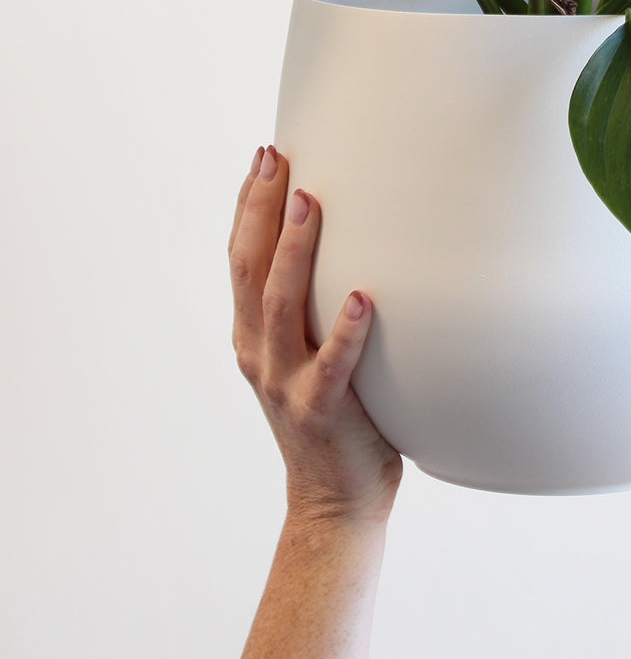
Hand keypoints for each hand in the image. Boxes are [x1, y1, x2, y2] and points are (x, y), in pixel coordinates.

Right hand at [229, 144, 402, 527]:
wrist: (333, 503)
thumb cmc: (336, 415)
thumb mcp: (308, 353)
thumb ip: (312, 306)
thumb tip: (348, 237)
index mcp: (252, 336)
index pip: (240, 257)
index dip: (247, 205)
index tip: (264, 155)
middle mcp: (259, 353)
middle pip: (250, 269)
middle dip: (260, 210)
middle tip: (278, 158)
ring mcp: (286, 382)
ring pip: (281, 306)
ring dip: (293, 251)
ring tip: (309, 204)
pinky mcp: (322, 410)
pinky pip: (332, 365)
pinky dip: (345, 330)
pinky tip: (361, 296)